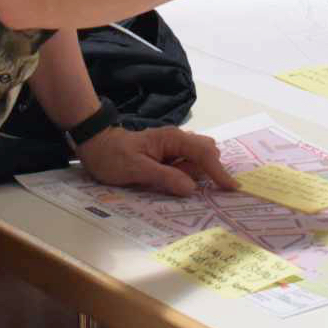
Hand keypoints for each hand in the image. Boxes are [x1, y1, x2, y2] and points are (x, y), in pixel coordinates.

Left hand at [77, 124, 239, 195]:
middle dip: (206, 172)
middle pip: (207, 153)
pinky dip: (188, 175)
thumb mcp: (136, 169)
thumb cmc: (113, 156)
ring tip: (165, 182)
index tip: (232, 188)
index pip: (204, 153)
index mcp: (172, 139)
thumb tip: (192, 189)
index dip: (219, 171)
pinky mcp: (169, 156)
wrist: (96, 145)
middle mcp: (178, 140)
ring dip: (194, 175)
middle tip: (183, 186)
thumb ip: (165, 177)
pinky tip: (172, 183)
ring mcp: (174, 148)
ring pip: (198, 160)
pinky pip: (187, 165)